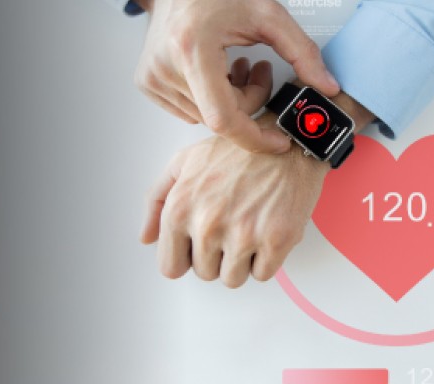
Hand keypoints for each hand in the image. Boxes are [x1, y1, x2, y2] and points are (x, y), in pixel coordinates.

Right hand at [135, 0, 339, 153]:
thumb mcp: (267, 15)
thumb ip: (302, 52)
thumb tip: (326, 85)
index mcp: (193, 50)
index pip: (223, 118)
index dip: (254, 137)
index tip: (277, 141)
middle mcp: (166, 67)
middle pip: (220, 117)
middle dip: (248, 101)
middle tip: (257, 70)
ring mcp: (153, 78)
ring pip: (206, 118)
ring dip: (229, 101)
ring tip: (234, 66)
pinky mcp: (147, 83)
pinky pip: (188, 111)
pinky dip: (208, 99)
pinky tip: (214, 72)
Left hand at [140, 132, 327, 287]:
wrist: (287, 139)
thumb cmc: (235, 151)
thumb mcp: (184, 162)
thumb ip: (156, 201)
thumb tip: (146, 238)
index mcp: (180, 209)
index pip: (170, 266)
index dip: (186, 257)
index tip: (198, 244)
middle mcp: (208, 224)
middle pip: (204, 273)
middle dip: (216, 256)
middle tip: (230, 225)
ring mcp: (243, 234)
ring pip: (232, 279)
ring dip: (240, 261)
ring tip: (248, 227)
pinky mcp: (276, 240)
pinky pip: (262, 274)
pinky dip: (266, 259)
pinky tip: (266, 230)